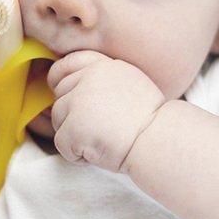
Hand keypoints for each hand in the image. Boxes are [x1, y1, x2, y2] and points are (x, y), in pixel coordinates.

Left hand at [48, 51, 164, 171]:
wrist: (159, 141)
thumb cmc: (150, 121)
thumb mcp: (130, 83)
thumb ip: (102, 79)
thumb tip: (73, 85)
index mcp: (102, 66)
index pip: (67, 64)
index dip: (59, 79)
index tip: (60, 91)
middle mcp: (87, 78)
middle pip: (61, 97)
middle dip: (72, 117)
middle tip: (99, 129)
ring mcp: (78, 101)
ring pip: (58, 120)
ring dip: (75, 136)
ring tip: (103, 140)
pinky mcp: (74, 126)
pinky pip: (62, 143)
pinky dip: (77, 155)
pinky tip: (99, 152)